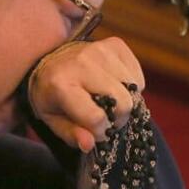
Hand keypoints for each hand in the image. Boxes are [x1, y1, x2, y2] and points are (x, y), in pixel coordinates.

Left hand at [27, 36, 145, 151]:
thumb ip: (71, 134)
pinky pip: (137, 77)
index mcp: (60, 84)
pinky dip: (131, 87)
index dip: (101, 132)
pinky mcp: (115, 45)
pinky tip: (114, 86)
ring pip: (133, 90)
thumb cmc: (53, 95)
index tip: (96, 131)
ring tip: (109, 100)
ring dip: (125, 101)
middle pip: (122, 103)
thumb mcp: (53, 120)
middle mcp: (82, 63)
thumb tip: (90, 144)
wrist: (51, 60)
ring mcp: (100, 50)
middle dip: (118, 118)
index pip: (96, 117)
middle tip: (107, 117)